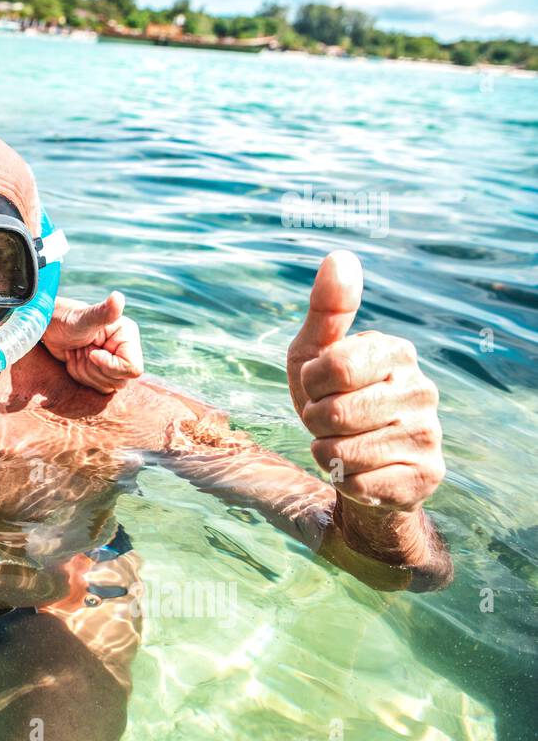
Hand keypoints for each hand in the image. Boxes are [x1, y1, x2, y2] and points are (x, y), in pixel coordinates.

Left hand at [44, 292, 143, 394]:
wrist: (50, 328)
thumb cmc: (66, 320)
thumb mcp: (84, 319)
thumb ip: (103, 312)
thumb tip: (117, 297)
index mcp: (127, 336)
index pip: (132, 369)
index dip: (109, 366)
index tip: (92, 353)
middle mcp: (125, 350)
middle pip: (119, 381)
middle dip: (94, 369)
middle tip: (82, 349)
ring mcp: (114, 362)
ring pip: (107, 386)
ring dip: (85, 372)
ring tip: (77, 352)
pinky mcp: (102, 371)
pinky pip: (98, 387)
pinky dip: (81, 376)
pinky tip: (75, 359)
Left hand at [287, 251, 443, 511]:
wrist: (357, 461)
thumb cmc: (332, 398)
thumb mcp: (315, 353)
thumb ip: (326, 309)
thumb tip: (341, 257)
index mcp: (397, 352)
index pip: (333, 366)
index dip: (311, 383)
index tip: (320, 386)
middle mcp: (422, 390)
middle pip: (333, 413)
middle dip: (314, 422)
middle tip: (329, 420)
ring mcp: (428, 435)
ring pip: (342, 451)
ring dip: (326, 452)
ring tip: (343, 443)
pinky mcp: (424, 476)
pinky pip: (358, 483)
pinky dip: (344, 480)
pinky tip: (361, 470)